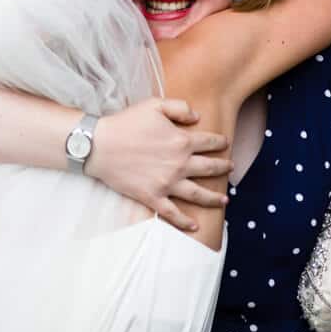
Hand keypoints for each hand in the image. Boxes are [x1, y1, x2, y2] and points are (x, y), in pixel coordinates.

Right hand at [85, 97, 231, 230]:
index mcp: (182, 141)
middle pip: (210, 168)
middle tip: (230, 168)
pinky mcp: (152, 197)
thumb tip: (198, 117)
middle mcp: (180, 164)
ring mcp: (167, 183)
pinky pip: (173, 213)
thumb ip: (179, 107)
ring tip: (224, 199)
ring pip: (198, 194)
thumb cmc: (126, 122)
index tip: (225, 143)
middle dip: (224, 167)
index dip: (220, 142)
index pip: (210, 142)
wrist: (99, 145)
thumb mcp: (154, 105)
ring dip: (214, 198)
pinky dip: (185, 222)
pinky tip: (194, 226)